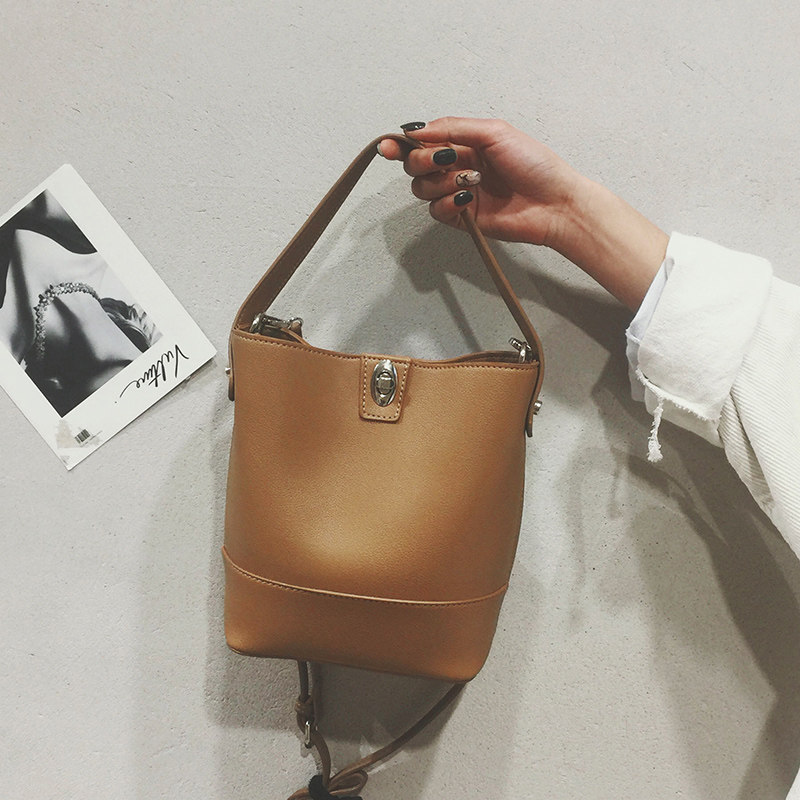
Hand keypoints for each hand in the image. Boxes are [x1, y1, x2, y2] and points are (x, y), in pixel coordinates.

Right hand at [379, 117, 579, 246]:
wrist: (553, 202)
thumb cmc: (533, 164)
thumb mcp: (493, 132)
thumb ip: (453, 127)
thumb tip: (417, 130)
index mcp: (463, 143)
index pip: (422, 142)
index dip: (401, 144)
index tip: (388, 147)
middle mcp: (456, 166)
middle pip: (414, 165)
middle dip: (422, 161)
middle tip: (444, 160)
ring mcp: (457, 192)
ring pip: (422, 188)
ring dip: (441, 182)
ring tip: (472, 180)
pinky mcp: (461, 218)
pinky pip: (436, 211)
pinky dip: (448, 203)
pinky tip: (468, 198)